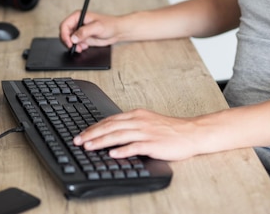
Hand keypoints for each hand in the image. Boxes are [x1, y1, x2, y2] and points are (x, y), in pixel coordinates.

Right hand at [59, 11, 121, 52]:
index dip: (64, 34)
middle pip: (64, 33)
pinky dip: (78, 47)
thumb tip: (73, 38)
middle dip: (68, 41)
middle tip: (73, 48)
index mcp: (78, 16)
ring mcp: (80, 31)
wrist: (117, 31)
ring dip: (73, 46)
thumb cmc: (109, 24)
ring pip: (69, 40)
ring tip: (81, 48)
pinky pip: (75, 44)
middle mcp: (77, 23)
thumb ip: (84, 32)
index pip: (64, 25)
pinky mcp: (83, 38)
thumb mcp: (97, 27)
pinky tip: (85, 47)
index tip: (69, 43)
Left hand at [73, 109, 200, 161]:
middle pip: (111, 126)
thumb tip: (112, 132)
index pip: (110, 120)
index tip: (82, 134)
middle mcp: (139, 121)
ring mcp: (146, 132)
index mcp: (137, 115)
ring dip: (102, 141)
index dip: (94, 127)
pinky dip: (122, 150)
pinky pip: (135, 146)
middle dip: (92, 134)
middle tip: (78, 141)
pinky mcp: (153, 143)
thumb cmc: (170, 130)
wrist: (190, 133)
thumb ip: (131, 125)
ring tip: (89, 147)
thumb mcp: (148, 122)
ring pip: (119, 135)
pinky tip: (113, 154)